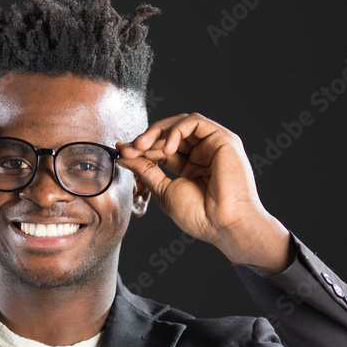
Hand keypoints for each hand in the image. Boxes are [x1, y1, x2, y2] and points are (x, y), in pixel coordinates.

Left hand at [117, 112, 292, 271]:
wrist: (224, 224)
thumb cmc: (199, 216)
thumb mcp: (164, 190)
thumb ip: (146, 171)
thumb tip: (125, 156)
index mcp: (191, 167)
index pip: (162, 149)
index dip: (141, 149)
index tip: (122, 152)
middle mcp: (203, 153)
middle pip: (170, 134)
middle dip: (145, 139)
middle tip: (128, 149)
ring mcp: (213, 145)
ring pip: (181, 123)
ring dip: (157, 131)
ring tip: (141, 146)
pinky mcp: (223, 139)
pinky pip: (195, 122)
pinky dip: (176, 131)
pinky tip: (167, 149)